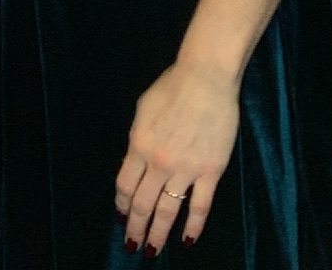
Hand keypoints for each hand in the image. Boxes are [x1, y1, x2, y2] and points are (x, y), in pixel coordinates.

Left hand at [114, 61, 238, 255]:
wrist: (206, 79)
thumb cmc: (172, 87)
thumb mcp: (143, 110)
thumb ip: (139, 139)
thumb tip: (137, 161)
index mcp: (139, 145)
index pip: (125, 186)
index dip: (122, 205)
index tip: (121, 218)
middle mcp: (159, 162)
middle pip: (142, 204)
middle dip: (135, 228)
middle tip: (131, 247)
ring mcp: (186, 169)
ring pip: (168, 211)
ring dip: (158, 234)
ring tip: (152, 251)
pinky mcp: (210, 171)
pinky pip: (200, 206)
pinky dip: (193, 226)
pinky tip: (186, 240)